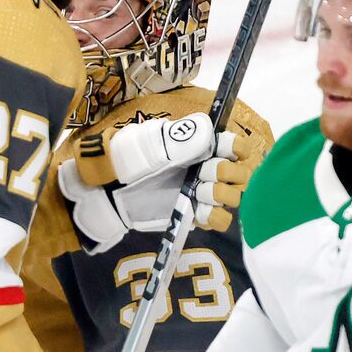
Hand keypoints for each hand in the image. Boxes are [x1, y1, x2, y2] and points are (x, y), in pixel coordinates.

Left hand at [81, 112, 248, 234]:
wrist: (111, 188)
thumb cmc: (131, 158)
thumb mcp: (154, 141)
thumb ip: (184, 138)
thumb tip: (211, 130)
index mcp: (202, 145)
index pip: (235, 145)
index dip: (236, 148)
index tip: (225, 151)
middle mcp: (208, 168)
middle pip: (240, 173)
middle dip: (227, 172)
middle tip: (204, 173)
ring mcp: (203, 193)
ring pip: (233, 197)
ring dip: (221, 194)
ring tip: (198, 192)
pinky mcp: (195, 215)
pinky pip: (220, 220)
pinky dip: (214, 216)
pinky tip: (198, 210)